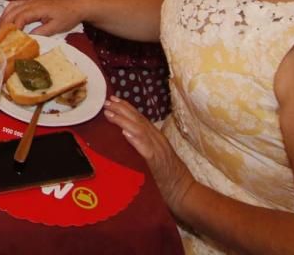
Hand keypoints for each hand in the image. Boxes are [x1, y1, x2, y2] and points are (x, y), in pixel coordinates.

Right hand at [0, 0, 84, 35]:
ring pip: (12, 6)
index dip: (13, 27)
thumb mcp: (56, 28)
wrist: (75, 7)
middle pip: (13, 11)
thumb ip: (41, 32)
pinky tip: (6, 18)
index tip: (9, 37)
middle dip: (5, 23)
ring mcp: (31, 1)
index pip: (21, 17)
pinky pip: (16, 4)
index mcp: (38, 9)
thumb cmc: (67, 17)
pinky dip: (8, 10)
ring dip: (4, 16)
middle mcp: (31, 3)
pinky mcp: (31, 2)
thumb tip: (27, 38)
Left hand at [102, 96, 195, 215]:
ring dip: (124, 120)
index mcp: (156, 138)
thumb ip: (144, 146)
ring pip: (140, 130)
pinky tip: (125, 133)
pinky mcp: (158, 163)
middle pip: (138, 120)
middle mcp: (158, 140)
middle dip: (121, 109)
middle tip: (107, 101)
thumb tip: (126, 137)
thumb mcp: (155, 158)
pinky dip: (135, 139)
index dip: (126, 108)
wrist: (186, 193)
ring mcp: (159, 150)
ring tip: (110, 114)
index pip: (140, 119)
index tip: (112, 100)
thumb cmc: (168, 178)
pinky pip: (146, 149)